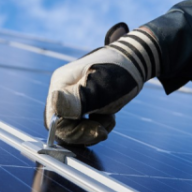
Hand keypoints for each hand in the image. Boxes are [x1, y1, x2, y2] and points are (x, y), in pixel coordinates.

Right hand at [44, 23, 160, 144]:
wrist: (135, 58)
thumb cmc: (119, 71)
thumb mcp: (101, 87)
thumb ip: (78, 99)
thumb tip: (56, 104)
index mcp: (60, 84)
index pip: (56, 121)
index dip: (76, 133)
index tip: (100, 131)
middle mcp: (61, 91)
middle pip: (64, 126)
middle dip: (88, 131)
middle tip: (108, 124)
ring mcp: (71, 97)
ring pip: (75, 127)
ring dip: (95, 127)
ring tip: (110, 115)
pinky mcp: (82, 103)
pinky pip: (84, 124)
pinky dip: (98, 124)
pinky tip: (109, 115)